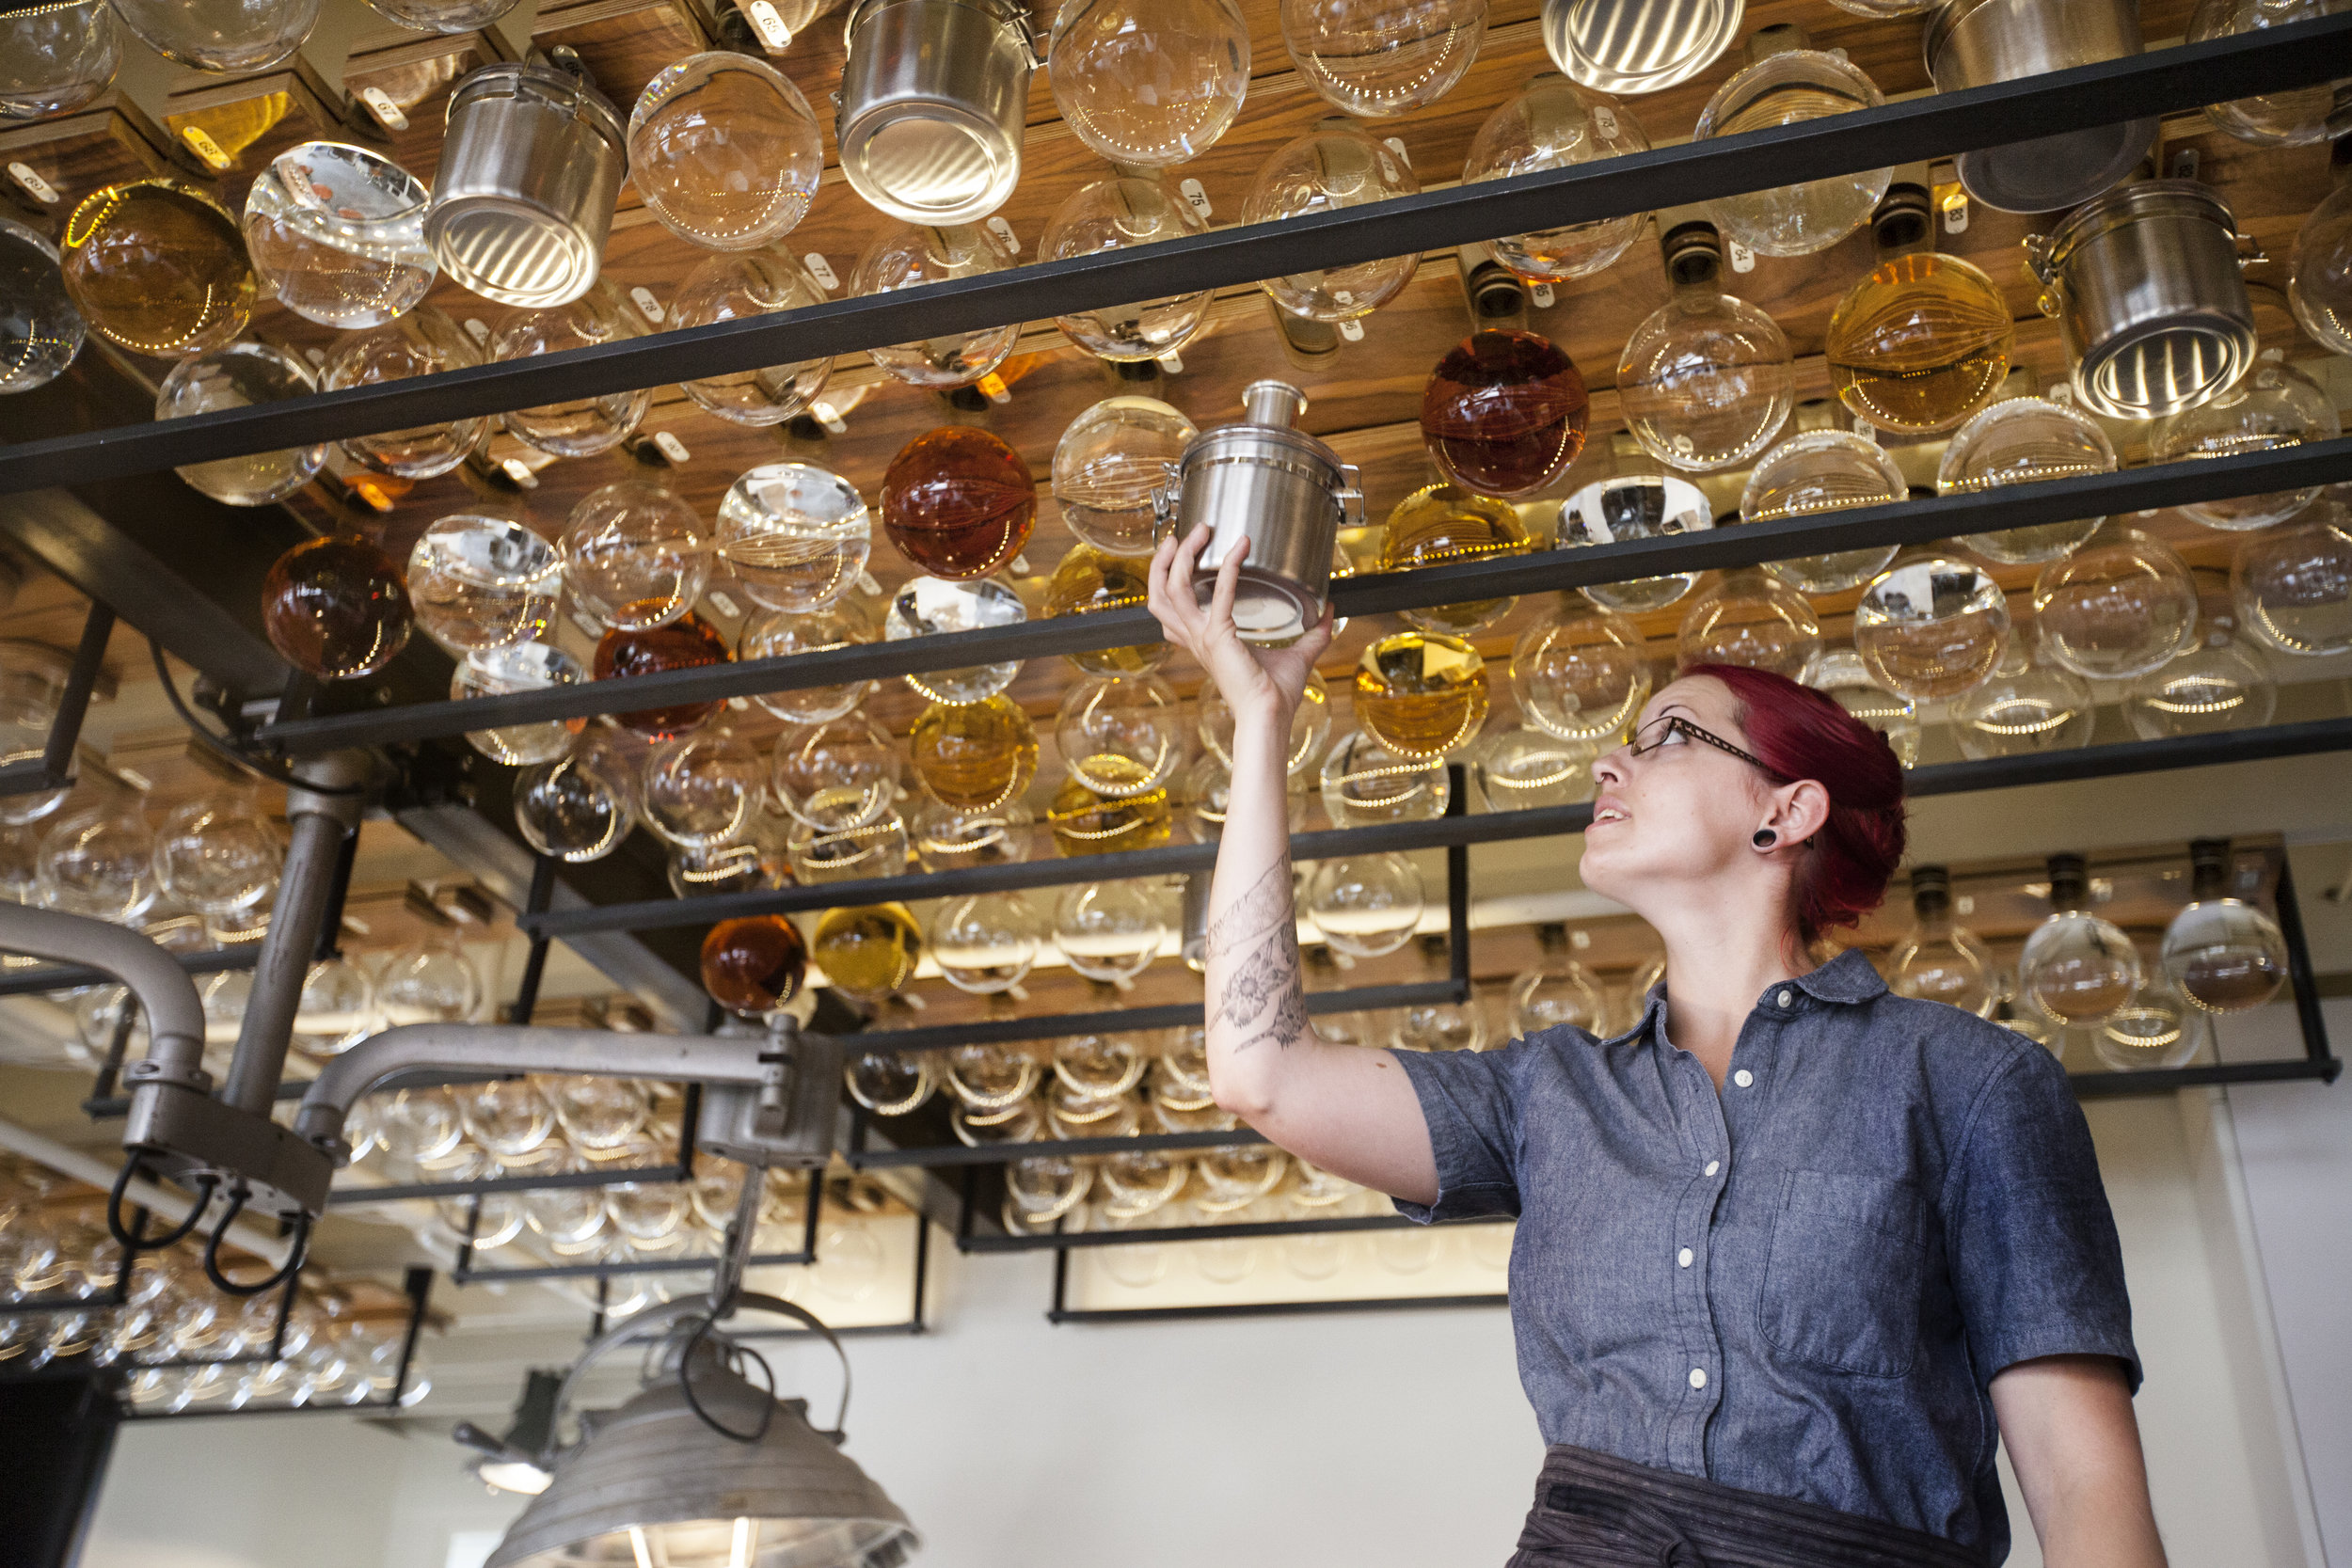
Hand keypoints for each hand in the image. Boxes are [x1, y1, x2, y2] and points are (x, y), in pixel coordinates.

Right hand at [1146, 526, 1334, 727]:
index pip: (1171, 608)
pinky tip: (1244, 548)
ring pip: (1173, 590)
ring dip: (1183, 556)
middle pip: (1159, 595)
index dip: (1170, 577)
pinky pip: (1220, 593)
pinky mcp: (1218, 637)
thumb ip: (1315, 632)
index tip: (1185, 551)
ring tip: (1199, 532)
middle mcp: (1196, 638)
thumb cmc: (1275, 696)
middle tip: (1180, 535)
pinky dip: (1232, 566)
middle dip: (1163, 561)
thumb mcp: (1297, 655)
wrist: (1271, 716)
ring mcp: (1203, 638)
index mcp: (1204, 641)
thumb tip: (1331, 611)